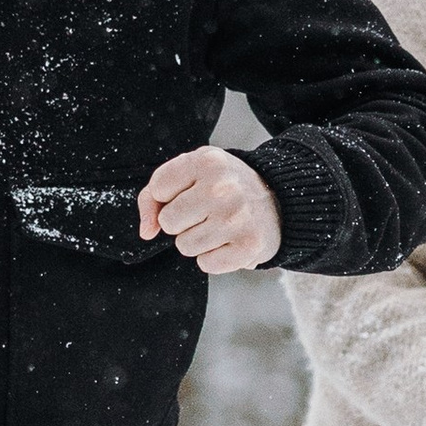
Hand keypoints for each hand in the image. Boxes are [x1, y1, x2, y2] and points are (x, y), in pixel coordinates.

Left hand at [139, 148, 281, 274]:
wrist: (279, 200)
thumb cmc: (227, 185)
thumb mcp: (192, 171)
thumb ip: (154, 194)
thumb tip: (147, 230)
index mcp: (207, 161)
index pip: (158, 189)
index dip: (168, 195)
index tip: (189, 191)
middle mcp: (222, 188)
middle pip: (168, 221)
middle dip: (181, 221)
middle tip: (206, 211)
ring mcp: (236, 218)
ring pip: (184, 246)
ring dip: (197, 241)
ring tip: (218, 225)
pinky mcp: (248, 247)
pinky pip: (206, 264)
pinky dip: (214, 257)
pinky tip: (229, 240)